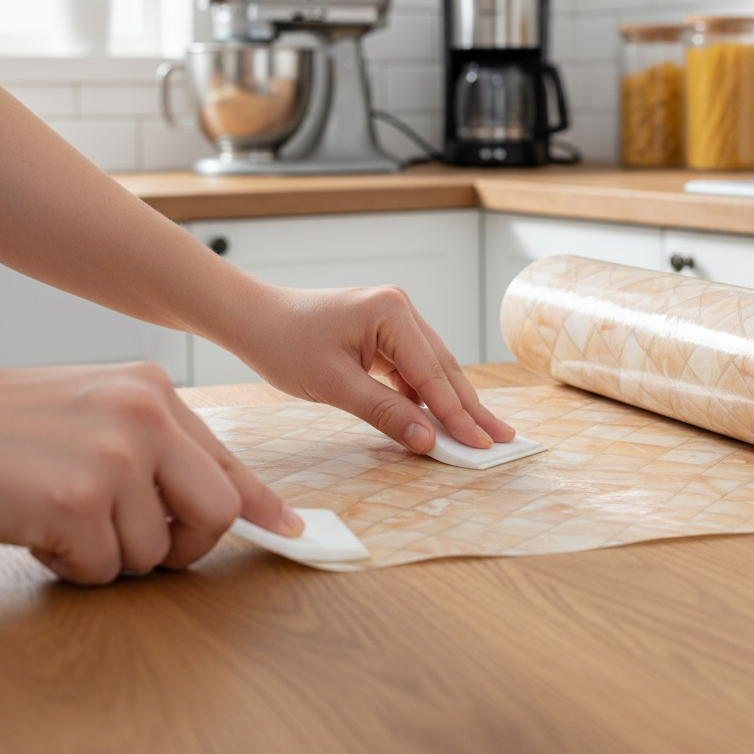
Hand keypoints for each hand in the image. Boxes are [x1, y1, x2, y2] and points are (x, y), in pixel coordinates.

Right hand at [0, 362, 302, 584]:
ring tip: (64, 516)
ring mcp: (115, 455)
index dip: (260, 503)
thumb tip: (233, 505)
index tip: (291, 530)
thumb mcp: (95, 415)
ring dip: (109, 554)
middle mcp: (145, 414)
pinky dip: (71, 565)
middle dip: (184, 545)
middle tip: (136, 542)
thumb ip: (158, 450)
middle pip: (216, 511)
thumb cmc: (14, 428)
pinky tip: (40, 526)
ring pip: (154, 551)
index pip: (227, 457)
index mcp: (152, 391)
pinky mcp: (78, 500)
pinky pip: (102, 569)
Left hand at [229, 282, 515, 453]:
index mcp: (391, 312)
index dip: (457, 415)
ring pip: (431, 370)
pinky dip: (425, 397)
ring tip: (481, 434)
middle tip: (501, 440)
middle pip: (443, 368)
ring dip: (452, 404)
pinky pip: (412, 370)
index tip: (481, 444)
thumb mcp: (334, 384)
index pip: (432, 374)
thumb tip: (427, 440)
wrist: (253, 318)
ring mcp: (393, 319)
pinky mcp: (383, 332)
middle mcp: (400, 309)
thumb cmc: (284, 343)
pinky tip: (441, 421)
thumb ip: (384, 412)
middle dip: (469, 408)